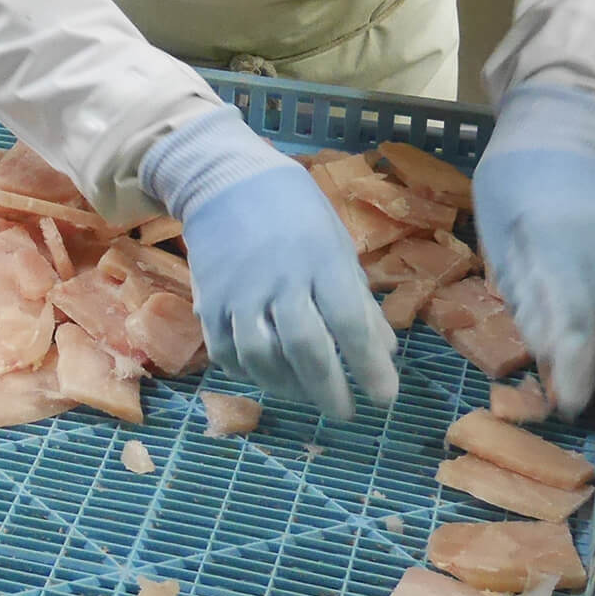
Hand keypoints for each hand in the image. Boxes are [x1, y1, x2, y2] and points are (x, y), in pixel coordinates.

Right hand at [140, 107, 397, 418]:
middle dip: (330, 390)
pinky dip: (252, 375)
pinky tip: (272, 378)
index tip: (386, 398)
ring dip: (290, 388)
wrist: (225, 181)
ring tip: (310, 396)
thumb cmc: (296, 213)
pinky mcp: (208, 303)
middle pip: (306, 349)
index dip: (370, 366)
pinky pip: (228, 354)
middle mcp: (280, 279)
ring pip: (263, 358)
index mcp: (322, 260)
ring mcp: (239, 293)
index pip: (350, 323)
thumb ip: (359, 300)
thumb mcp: (338, 246)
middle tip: (347, 414)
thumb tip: (386, 351)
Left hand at [472, 84, 594, 417]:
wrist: (558, 129)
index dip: (574, 367)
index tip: (568, 404)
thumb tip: (543, 351)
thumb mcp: (497, 237)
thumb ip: (521, 292)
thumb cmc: (509, 184)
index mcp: (556, 241)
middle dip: (591, 369)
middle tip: (574, 404)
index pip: (573, 318)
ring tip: (588, 383)